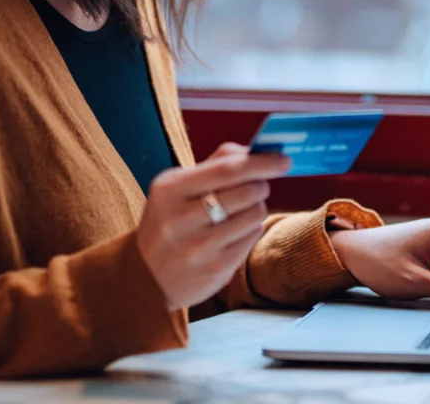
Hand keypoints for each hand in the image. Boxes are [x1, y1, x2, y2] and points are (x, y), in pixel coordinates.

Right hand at [136, 143, 290, 309]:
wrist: (145, 278)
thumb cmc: (167, 223)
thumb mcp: (175, 188)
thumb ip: (213, 164)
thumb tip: (250, 151)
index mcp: (170, 190)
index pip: (227, 170)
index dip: (261, 162)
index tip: (284, 160)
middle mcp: (181, 219)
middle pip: (247, 192)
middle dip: (260, 185)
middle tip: (256, 186)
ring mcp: (198, 248)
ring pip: (254, 215)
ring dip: (256, 208)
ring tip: (239, 212)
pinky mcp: (215, 270)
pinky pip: (252, 238)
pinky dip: (250, 230)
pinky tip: (234, 232)